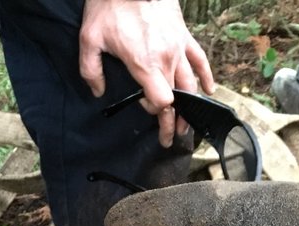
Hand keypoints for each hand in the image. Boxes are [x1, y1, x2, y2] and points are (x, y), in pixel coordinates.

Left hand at [80, 0, 214, 147]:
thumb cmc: (111, 5)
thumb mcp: (89, 38)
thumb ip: (91, 71)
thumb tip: (98, 92)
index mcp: (145, 64)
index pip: (162, 102)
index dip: (155, 111)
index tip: (145, 108)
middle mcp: (166, 59)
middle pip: (178, 100)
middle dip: (175, 122)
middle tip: (172, 138)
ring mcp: (178, 48)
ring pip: (191, 84)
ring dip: (191, 108)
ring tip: (188, 125)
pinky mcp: (184, 36)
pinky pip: (200, 60)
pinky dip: (206, 77)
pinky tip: (209, 91)